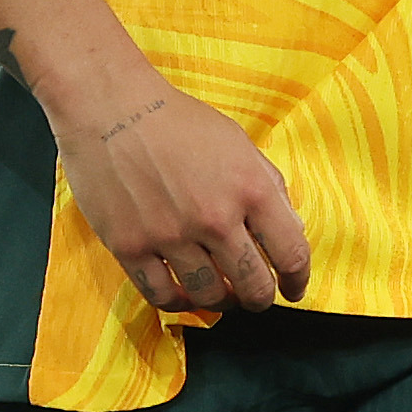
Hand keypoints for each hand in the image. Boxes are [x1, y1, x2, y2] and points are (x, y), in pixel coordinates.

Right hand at [48, 69, 312, 314]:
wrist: (113, 109)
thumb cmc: (179, 121)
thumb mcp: (239, 144)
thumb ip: (268, 186)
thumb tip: (291, 230)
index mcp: (250, 187)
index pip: (291, 253)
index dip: (297, 280)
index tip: (293, 289)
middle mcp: (215, 217)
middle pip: (253, 286)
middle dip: (260, 298)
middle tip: (255, 296)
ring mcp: (171, 235)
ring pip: (209, 297)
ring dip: (221, 301)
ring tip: (220, 293)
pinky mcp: (131, 247)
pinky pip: (162, 296)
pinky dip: (178, 302)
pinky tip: (183, 292)